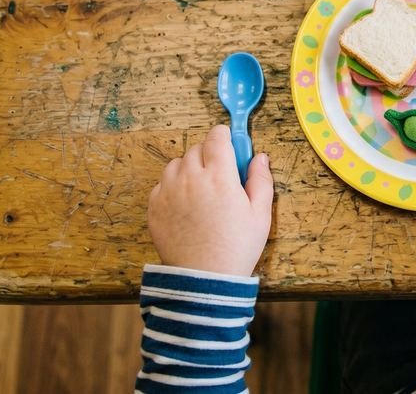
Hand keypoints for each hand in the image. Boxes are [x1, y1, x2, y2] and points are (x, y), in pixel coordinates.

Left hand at [147, 125, 273, 275]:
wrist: (204, 279)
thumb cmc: (236, 248)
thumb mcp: (260, 215)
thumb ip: (261, 180)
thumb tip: (259, 157)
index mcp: (220, 176)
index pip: (216, 137)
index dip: (224, 136)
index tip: (228, 142)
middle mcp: (191, 178)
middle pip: (197, 149)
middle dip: (209, 155)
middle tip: (219, 175)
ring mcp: (168, 191)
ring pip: (177, 164)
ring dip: (189, 168)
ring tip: (200, 189)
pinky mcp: (154, 206)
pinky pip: (162, 184)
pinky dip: (173, 186)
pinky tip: (186, 204)